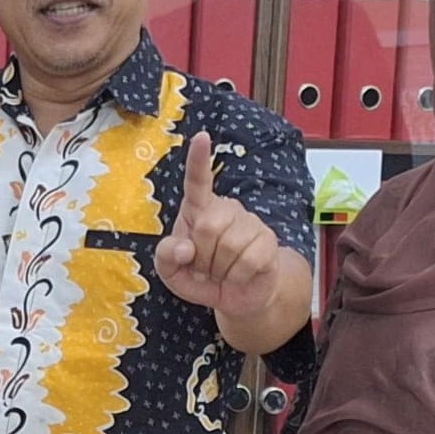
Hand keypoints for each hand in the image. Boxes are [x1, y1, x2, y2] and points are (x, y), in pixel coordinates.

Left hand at [155, 133, 286, 318]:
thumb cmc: (202, 275)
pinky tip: (239, 275)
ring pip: (228, 246)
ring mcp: (250, 223)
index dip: (198, 160)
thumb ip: (166, 258)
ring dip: (220, 269)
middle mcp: (226, 209)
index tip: (201, 137)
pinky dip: (237, 277)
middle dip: (201, 256)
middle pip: (207, 226)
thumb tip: (184, 248)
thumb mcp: (172, 272)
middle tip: (206, 266)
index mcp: (198, 209)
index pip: (198, 181)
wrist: (238, 296)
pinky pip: (249, 260)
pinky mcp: (268, 241)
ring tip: (223, 271)